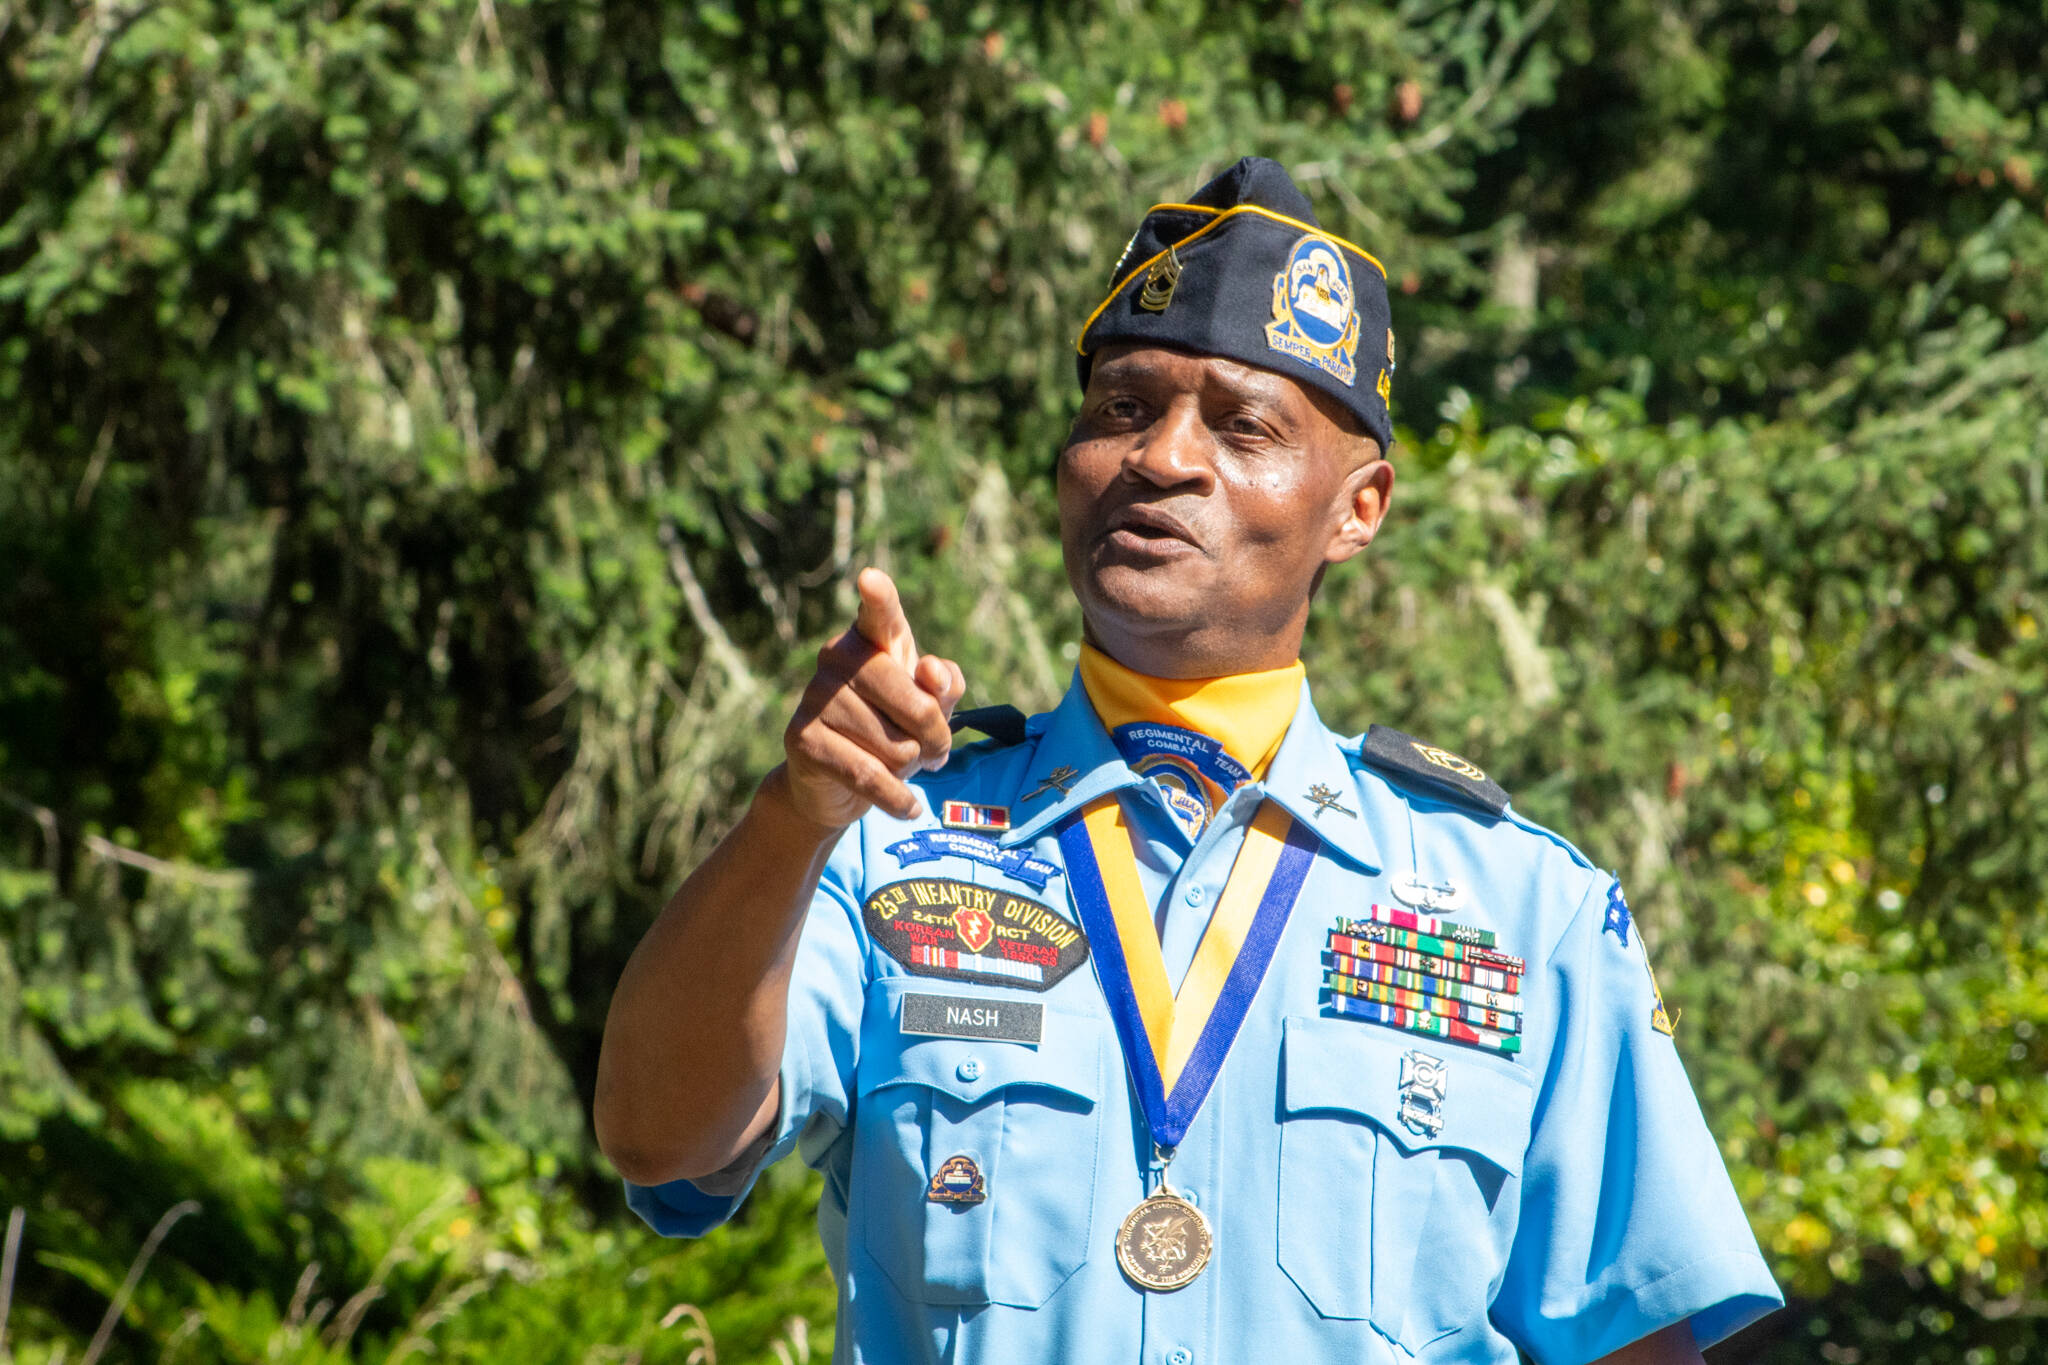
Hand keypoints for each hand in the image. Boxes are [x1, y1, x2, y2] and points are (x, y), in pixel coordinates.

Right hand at [777, 568, 966, 828]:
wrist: (837, 784)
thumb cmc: (891, 729)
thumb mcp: (929, 706)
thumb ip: (945, 686)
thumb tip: (934, 673)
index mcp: (873, 639)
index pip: (881, 614)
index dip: (879, 597)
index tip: (871, 579)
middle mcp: (838, 657)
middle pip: (916, 702)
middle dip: (936, 736)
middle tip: (935, 749)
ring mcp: (815, 696)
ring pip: (895, 744)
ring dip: (909, 766)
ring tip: (899, 765)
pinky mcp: (802, 738)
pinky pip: (868, 774)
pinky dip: (896, 797)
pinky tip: (908, 806)